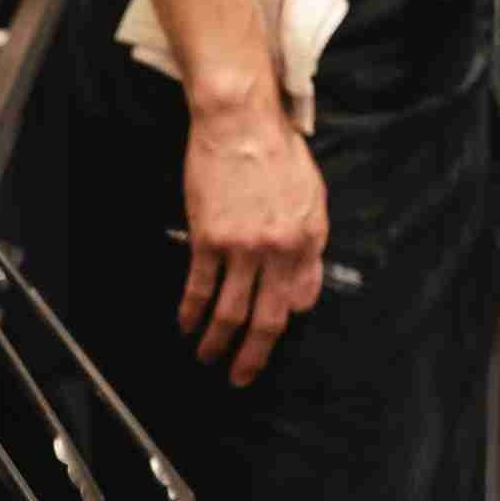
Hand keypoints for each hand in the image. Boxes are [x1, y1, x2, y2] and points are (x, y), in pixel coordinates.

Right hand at [180, 98, 328, 387]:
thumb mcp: (312, 196)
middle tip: (242, 376)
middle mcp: (279, 249)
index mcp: (308, 238)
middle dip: (253, 355)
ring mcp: (242, 247)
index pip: (301, 297)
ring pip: (230, 312)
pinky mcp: (209, 239)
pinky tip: (186, 324)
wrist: (242, 124)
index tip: (273, 336)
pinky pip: (199, 288)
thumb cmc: (279, 153)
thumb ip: (310, 242)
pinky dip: (191, 312)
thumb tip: (304, 286)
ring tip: (208, 356)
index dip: (286, 321)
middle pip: (267, 318)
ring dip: (217, 342)